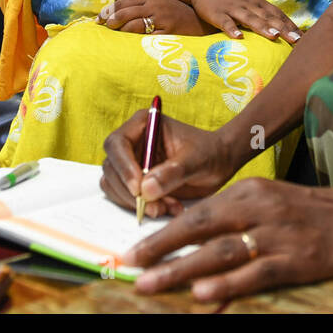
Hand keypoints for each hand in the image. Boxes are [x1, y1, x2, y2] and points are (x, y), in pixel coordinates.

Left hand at [96, 0, 210, 35]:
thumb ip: (144, 8)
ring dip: (121, 32)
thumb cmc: (180, 15)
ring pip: (133, 25)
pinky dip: (136, 41)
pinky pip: (147, 37)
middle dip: (111, 21)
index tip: (99, 19)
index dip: (109, 11)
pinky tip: (130, 46)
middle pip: (125, 13)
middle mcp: (154, 5)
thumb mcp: (161, 7)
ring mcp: (161, 17)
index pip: (124, 3)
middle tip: (103, 28)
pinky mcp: (168, 30)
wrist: (203, 20)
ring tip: (115, 38)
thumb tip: (123, 16)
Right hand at [100, 111, 238, 219]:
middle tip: (156, 207)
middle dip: (131, 192)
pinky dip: (143, 207)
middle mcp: (133, 142)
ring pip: (115, 186)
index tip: (138, 189)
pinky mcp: (135, 182)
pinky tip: (169, 207)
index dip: (123, 167)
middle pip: (112, 168)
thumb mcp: (196, 160)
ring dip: (137, 203)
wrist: (219, 163)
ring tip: (169, 207)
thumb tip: (145, 189)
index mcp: (143, 124)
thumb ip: (173, 172)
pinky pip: (125, 198)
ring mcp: (132, 163)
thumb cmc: (210, 152)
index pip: (117, 144)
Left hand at [120, 178, 332, 301]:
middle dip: (161, 248)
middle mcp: (257, 209)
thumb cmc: (307, 211)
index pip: (196, 211)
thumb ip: (231, 216)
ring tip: (152, 284)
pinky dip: (226, 284)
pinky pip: (254, 273)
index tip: (134, 249)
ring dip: (182, 269)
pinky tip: (202, 294)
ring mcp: (275, 235)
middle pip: (200, 228)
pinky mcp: (293, 260)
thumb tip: (188, 238)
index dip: (163, 232)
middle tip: (130, 265)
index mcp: (248, 192)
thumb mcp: (266, 201)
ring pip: (220, 252)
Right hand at [183, 0, 301, 42]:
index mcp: (255, 0)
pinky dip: (231, 29)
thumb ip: (259, 9)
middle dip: (283, 28)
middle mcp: (247, 3)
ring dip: (262, 27)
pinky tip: (238, 38)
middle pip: (268, 16)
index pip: (276, 13)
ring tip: (274, 36)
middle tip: (297, 40)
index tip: (303, 36)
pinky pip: (225, 22)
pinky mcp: (216, 13)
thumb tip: (277, 22)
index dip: (290, 24)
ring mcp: (232, 7)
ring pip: (249, 18)